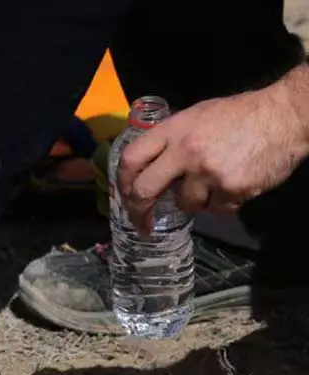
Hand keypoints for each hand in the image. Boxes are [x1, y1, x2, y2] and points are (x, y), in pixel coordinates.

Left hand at [118, 65, 308, 233]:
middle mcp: (185, 151)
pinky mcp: (231, 189)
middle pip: (145, 190)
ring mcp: (207, 172)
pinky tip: (236, 186)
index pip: (132, 158)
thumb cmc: (242, 114)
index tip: (125, 198)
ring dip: (198, 201)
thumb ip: (174, 139)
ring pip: (187, 204)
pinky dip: (225, 204)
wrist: (285, 116)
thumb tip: (154, 165)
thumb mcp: (198, 116)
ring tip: (216, 182)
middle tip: (142, 224)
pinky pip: (218, 208)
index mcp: (173, 130)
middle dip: (139, 212)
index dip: (123, 182)